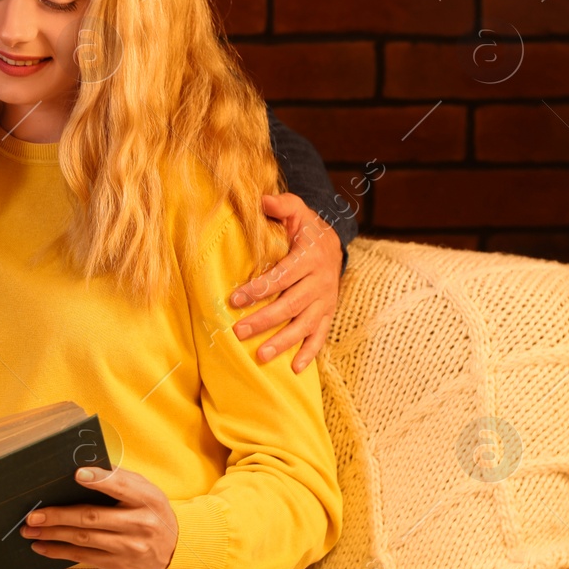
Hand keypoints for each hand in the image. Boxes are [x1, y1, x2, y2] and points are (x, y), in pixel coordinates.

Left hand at [19, 466, 177, 568]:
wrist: (175, 550)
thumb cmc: (152, 512)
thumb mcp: (146, 491)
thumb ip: (119, 480)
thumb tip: (83, 468)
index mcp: (146, 498)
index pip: (121, 486)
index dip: (99, 479)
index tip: (77, 474)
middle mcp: (139, 524)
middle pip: (92, 517)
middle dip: (59, 515)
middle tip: (34, 514)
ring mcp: (129, 547)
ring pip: (84, 539)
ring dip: (53, 534)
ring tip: (30, 529)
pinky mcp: (119, 565)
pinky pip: (84, 557)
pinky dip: (59, 551)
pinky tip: (42, 546)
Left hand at [228, 191, 339, 373]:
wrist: (334, 244)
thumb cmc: (306, 229)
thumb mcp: (297, 211)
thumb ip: (282, 205)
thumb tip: (262, 199)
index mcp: (310, 257)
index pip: (282, 276)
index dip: (259, 288)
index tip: (234, 299)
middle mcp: (320, 282)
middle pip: (291, 304)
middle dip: (264, 320)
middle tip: (238, 331)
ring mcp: (325, 301)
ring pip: (304, 325)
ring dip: (283, 342)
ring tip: (261, 356)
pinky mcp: (328, 314)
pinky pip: (320, 336)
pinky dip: (310, 353)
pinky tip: (295, 369)